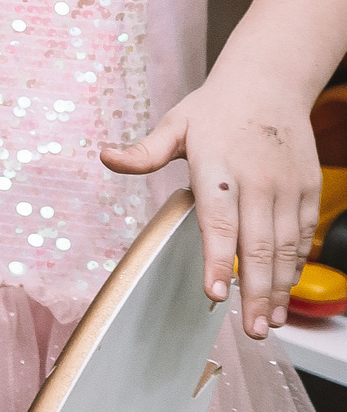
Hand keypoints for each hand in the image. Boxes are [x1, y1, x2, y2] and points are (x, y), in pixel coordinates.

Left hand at [104, 75, 321, 336]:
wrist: (270, 81)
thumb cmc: (215, 108)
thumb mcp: (175, 124)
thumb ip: (144, 151)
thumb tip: (104, 155)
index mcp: (218, 167)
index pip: (219, 222)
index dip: (219, 260)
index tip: (216, 294)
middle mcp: (257, 180)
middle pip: (258, 245)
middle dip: (256, 292)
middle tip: (252, 330)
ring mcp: (286, 187)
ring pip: (285, 247)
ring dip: (279, 289)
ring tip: (269, 323)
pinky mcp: (307, 189)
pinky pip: (302, 235)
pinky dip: (295, 267)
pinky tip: (284, 292)